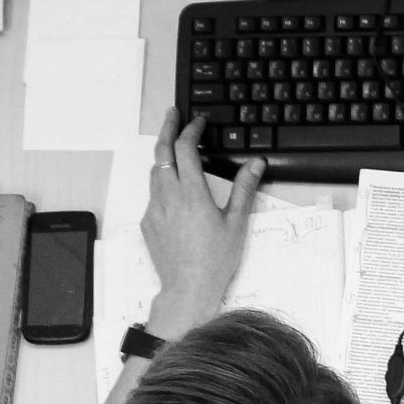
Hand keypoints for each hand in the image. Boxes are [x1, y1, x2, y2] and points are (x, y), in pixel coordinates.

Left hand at [141, 108, 263, 337]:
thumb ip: (245, 188)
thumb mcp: (236, 223)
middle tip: (173, 114)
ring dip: (164, 156)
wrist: (187, 289)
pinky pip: (153, 196)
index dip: (191, 129)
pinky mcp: (148, 223)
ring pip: (155, 172)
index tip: (198, 122)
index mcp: (192, 193)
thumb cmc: (215, 260)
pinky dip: (163, 185)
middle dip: (167, 128)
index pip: (185, 148)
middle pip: (161, 151)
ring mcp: (154, 209)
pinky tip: (176, 194)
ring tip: (175, 151)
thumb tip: (255, 163)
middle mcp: (168, 196)